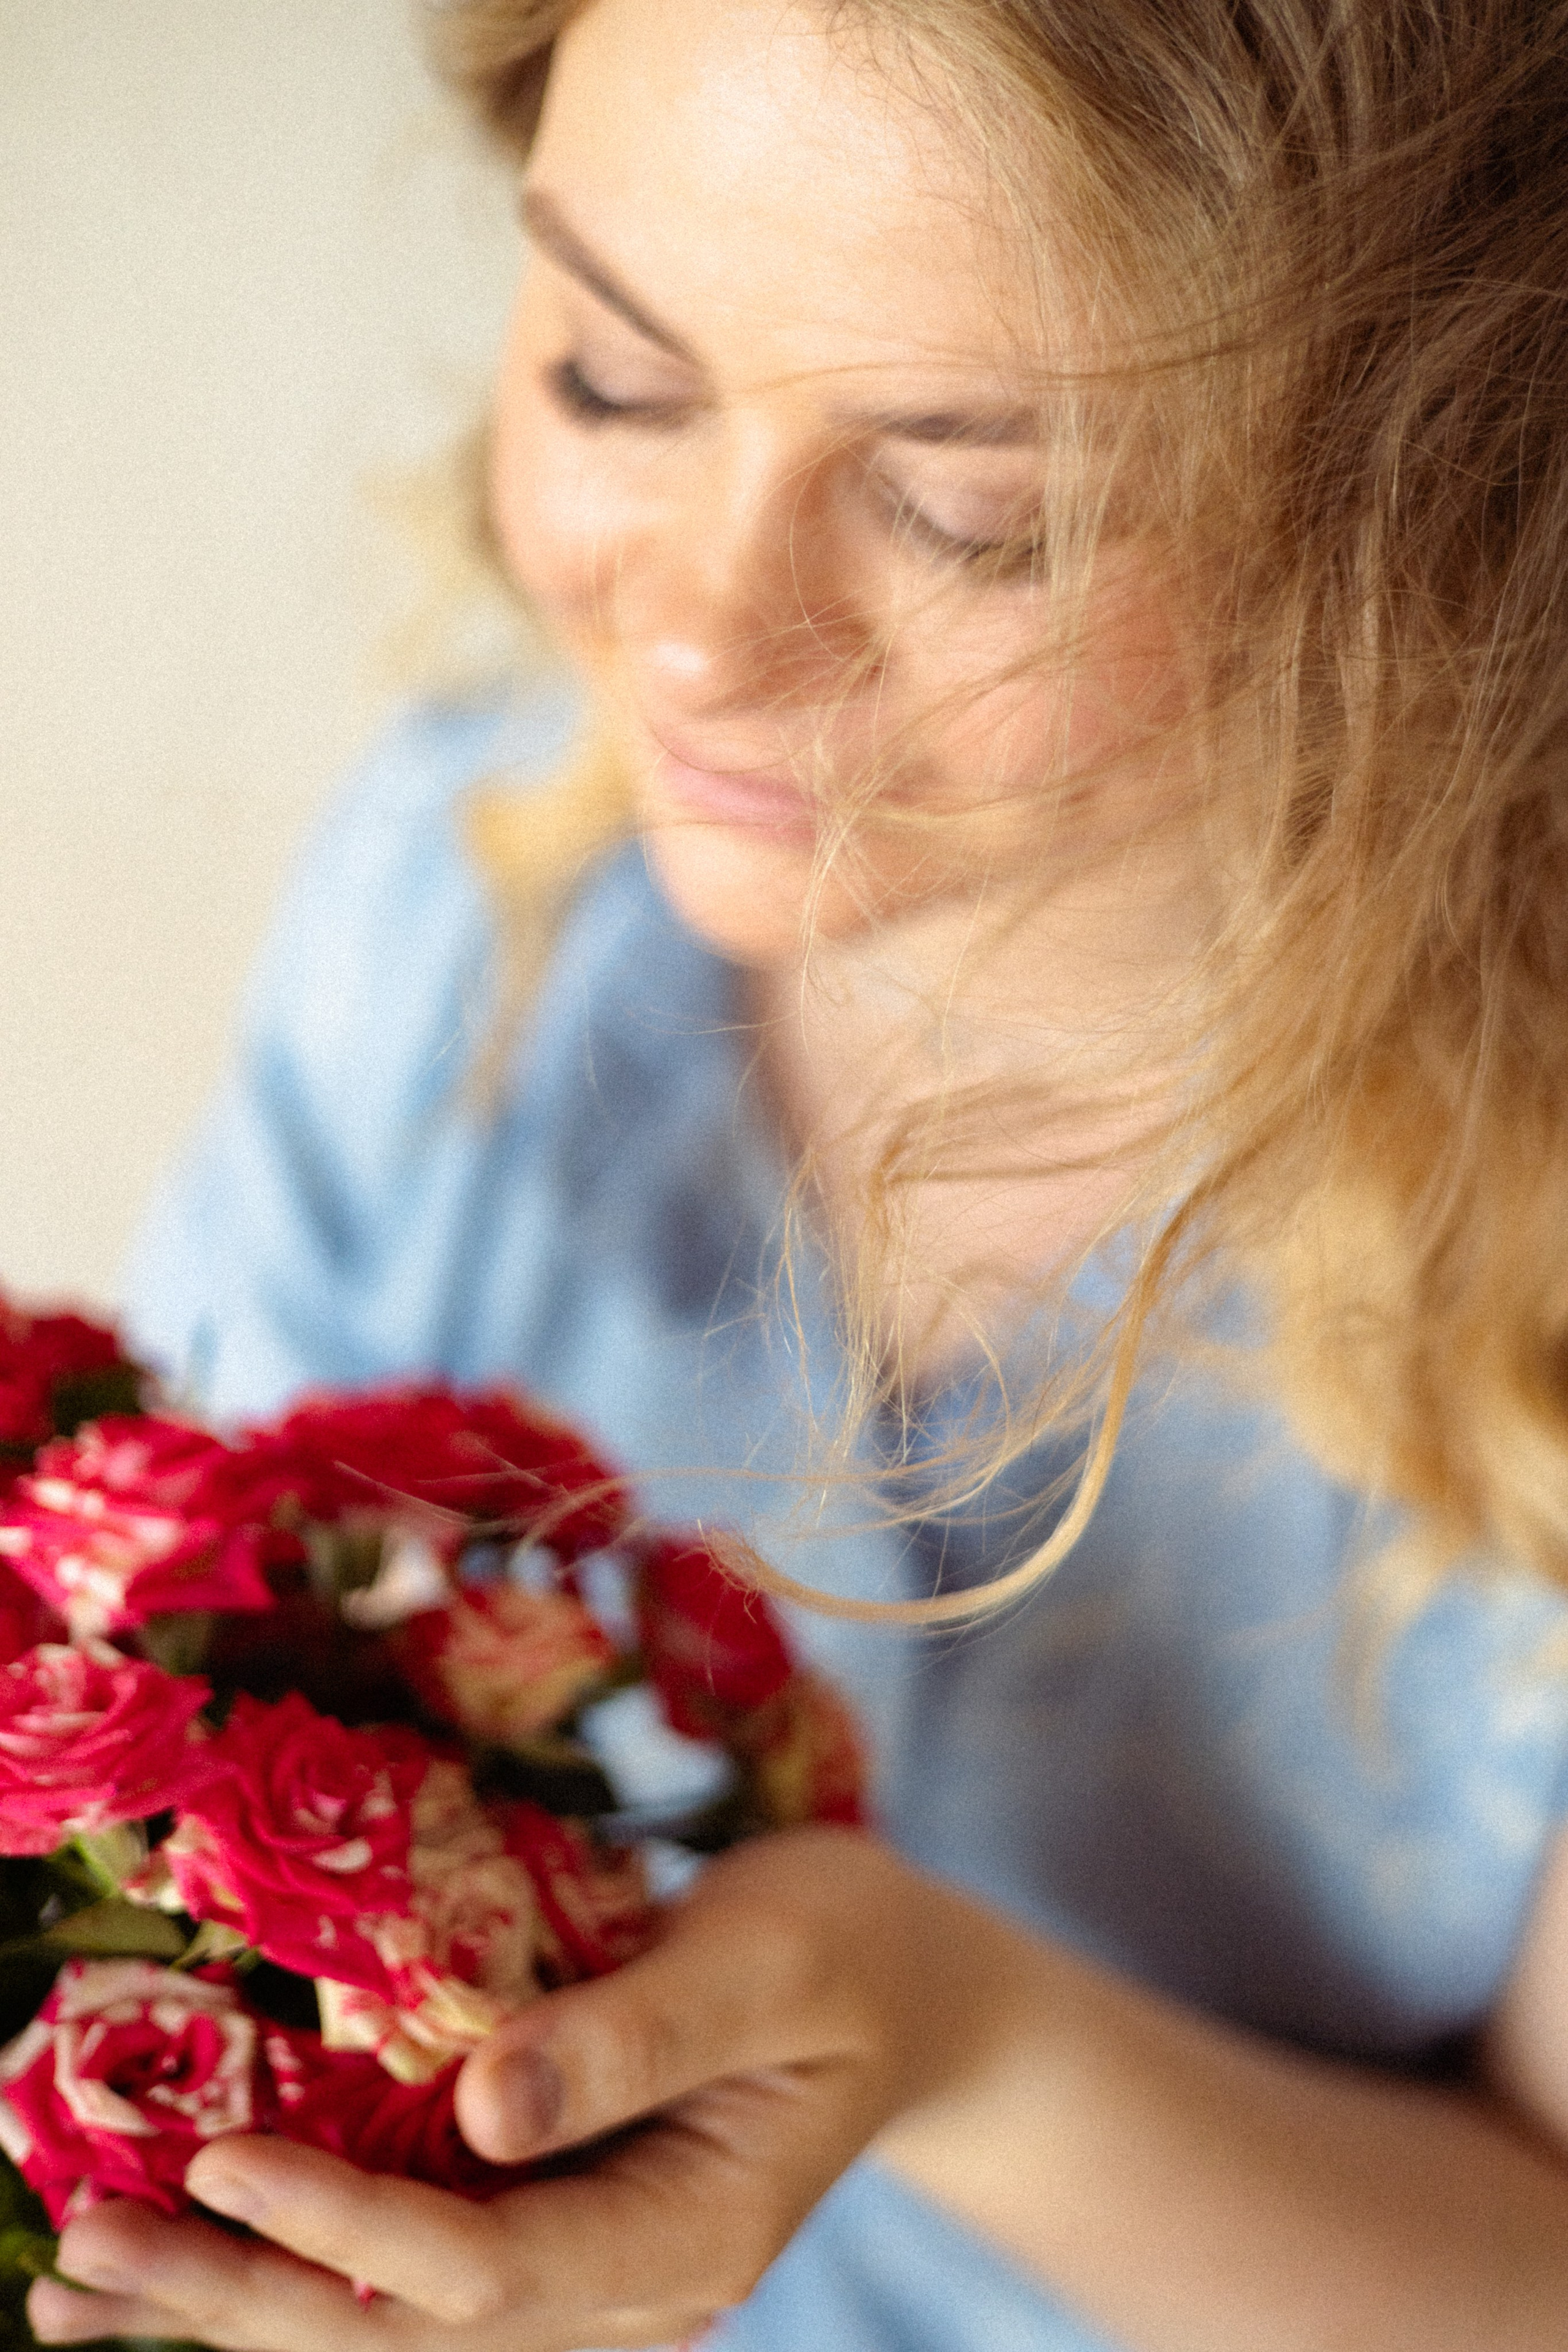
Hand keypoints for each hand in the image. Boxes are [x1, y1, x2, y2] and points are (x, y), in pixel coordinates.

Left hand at [28, 1828, 1000, 2351]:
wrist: (908, 1989)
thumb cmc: (849, 1947)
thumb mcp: (772, 1958)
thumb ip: (638, 2033)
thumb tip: (483, 2110)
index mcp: (688, 2236)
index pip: (487, 2271)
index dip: (348, 2230)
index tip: (223, 2167)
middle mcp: (621, 2286)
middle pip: (408, 2330)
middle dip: (242, 2301)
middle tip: (83, 2261)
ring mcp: (582, 2265)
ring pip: (389, 2320)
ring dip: (237, 2302)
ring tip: (78, 2285)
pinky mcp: (546, 2214)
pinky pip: (405, 2262)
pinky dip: (294, 2259)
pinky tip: (192, 2243)